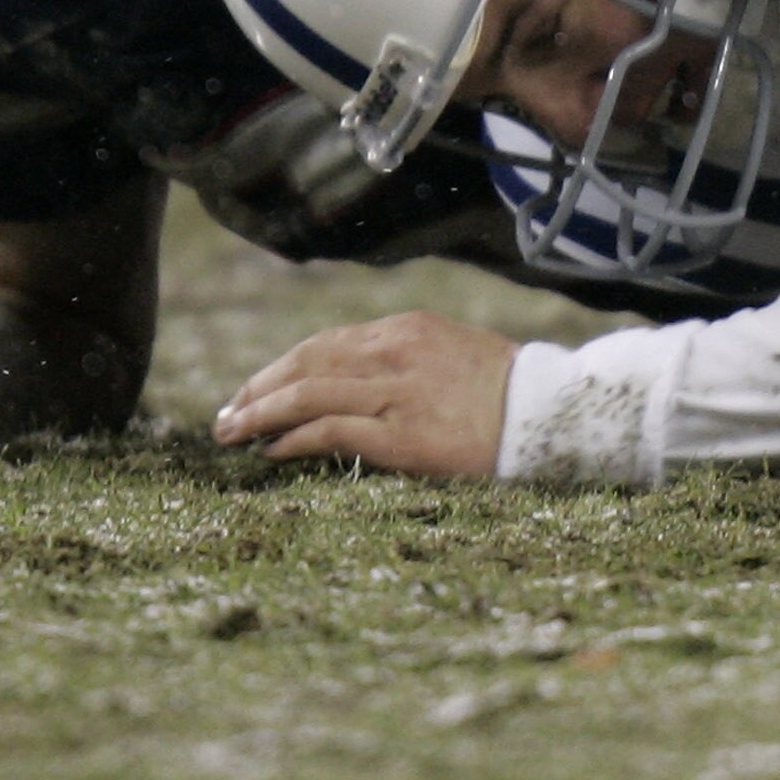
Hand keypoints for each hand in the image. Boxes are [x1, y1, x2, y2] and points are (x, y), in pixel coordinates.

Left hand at [212, 310, 515, 476]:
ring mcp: (397, 393)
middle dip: (259, 388)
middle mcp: (395, 353)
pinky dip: (294, 438)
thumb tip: (357, 380)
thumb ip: (405, 359)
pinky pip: (332, 432)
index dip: (282, 367)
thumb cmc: (508, 390)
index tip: (256, 388)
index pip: (326, 344)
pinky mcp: (403, 436)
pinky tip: (271, 450)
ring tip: (231, 432)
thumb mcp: (453, 352)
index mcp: (406, 329)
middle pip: (306, 362)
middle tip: (227, 412)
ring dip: (261, 412)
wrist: (552, 413)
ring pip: (308, 393)